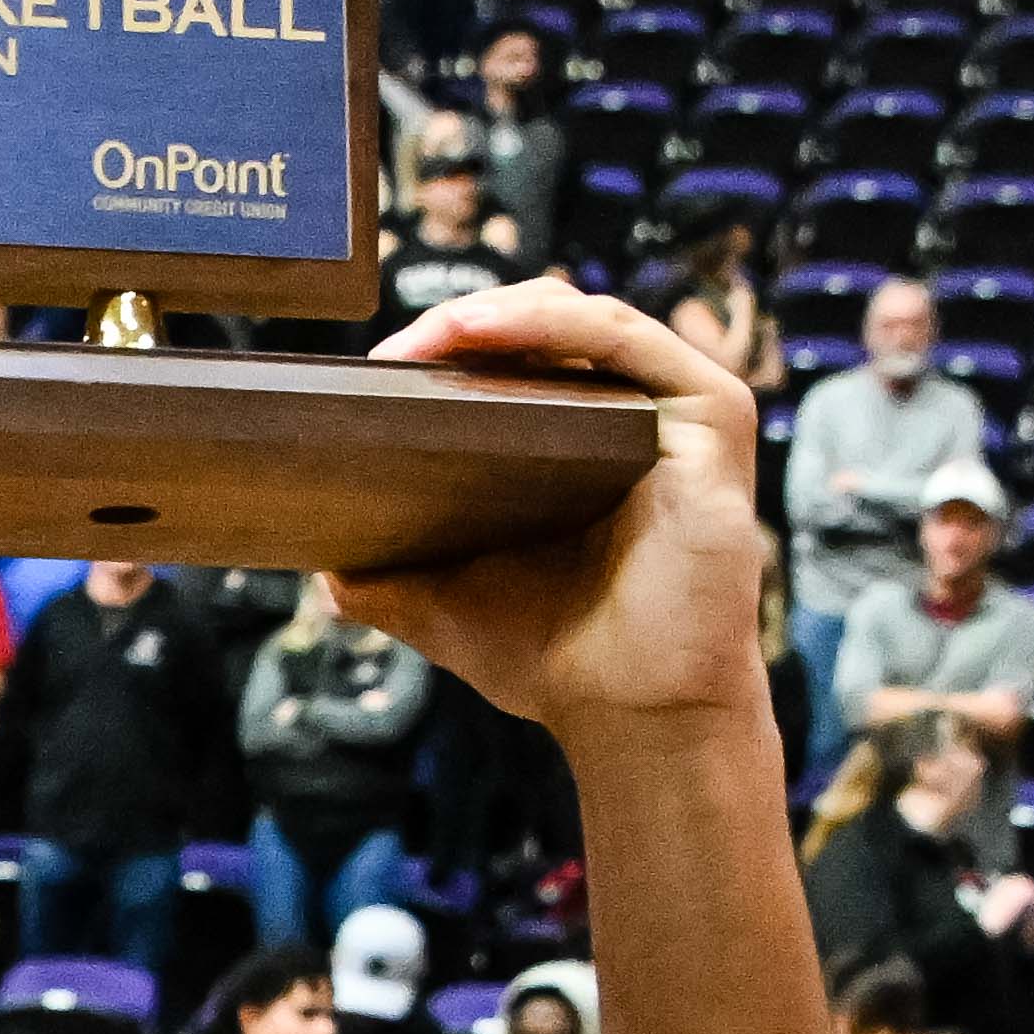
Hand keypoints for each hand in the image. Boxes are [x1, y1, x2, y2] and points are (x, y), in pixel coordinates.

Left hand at [339, 282, 771, 735]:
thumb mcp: (446, 608)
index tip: (378, 370)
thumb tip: (319, 561)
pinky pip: (626, 338)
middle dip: (465, 324)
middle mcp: (636, 419)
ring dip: (497, 312)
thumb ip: (385, 582)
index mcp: (584, 446)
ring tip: (426, 338)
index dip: (450, 348)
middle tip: (394, 354)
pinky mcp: (714, 419)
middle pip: (547, 327)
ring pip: (583, 318)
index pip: (519, 359)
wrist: (639, 720)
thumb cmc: (559, 662)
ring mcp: (678, 414)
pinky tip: (481, 331)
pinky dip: (552, 323)